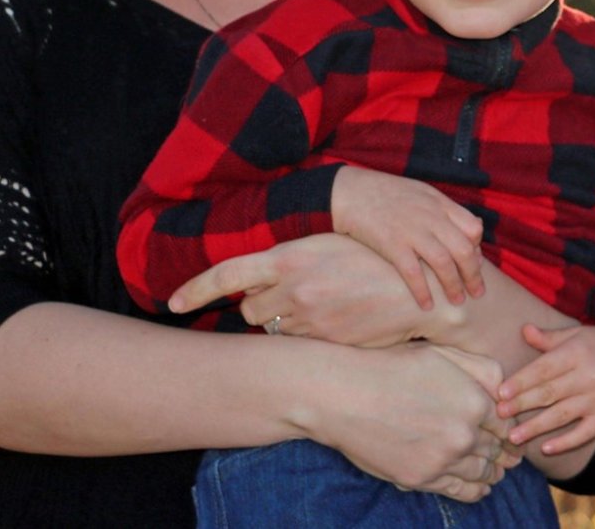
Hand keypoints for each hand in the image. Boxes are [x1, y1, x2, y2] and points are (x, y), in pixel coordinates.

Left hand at [168, 233, 466, 345]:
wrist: (421, 292)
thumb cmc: (377, 260)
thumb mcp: (330, 248)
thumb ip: (292, 264)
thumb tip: (264, 283)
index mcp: (290, 257)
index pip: (228, 273)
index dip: (196, 289)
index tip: (173, 301)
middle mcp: (292, 290)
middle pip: (250, 309)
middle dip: (261, 307)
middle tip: (288, 298)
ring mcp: (306, 320)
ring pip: (273, 331)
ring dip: (283, 325)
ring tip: (319, 309)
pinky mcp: (321, 344)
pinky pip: (298, 347)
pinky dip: (306, 339)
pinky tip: (334, 324)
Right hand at [321, 342, 518, 501]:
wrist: (345, 395)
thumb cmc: (392, 367)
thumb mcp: (442, 354)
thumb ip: (483, 369)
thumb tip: (506, 392)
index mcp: (474, 401)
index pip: (506, 423)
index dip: (509, 428)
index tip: (510, 432)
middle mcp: (464, 434)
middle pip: (497, 450)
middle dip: (504, 451)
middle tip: (510, 455)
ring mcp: (443, 460)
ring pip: (483, 473)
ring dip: (493, 472)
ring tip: (496, 471)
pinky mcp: (422, 479)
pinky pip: (461, 492)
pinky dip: (476, 491)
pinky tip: (481, 488)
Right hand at [331, 167, 485, 308]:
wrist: (351, 191)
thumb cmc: (388, 194)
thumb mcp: (423, 193)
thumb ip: (446, 210)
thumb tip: (471, 231)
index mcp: (440, 204)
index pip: (473, 228)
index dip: (478, 249)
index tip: (476, 264)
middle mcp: (430, 217)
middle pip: (463, 249)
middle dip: (473, 275)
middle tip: (477, 293)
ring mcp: (411, 231)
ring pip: (443, 263)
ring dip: (453, 286)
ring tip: (457, 302)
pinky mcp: (391, 244)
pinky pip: (413, 272)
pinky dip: (423, 291)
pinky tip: (427, 305)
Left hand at [496, 321, 594, 455]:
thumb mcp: (575, 334)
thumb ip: (549, 337)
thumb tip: (524, 331)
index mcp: (577, 353)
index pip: (544, 369)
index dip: (521, 382)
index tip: (500, 393)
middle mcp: (589, 376)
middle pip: (550, 393)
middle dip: (522, 405)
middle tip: (499, 414)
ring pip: (562, 416)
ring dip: (536, 427)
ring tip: (513, 437)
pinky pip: (584, 433)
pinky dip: (565, 442)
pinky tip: (546, 448)